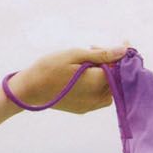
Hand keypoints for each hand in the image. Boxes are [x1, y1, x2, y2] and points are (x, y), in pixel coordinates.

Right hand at [6, 43, 131, 113]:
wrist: (28, 90)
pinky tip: (85, 74)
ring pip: (110, 89)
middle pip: (117, 79)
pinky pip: (100, 97)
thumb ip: (102, 54)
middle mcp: (96, 98)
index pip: (121, 68)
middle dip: (112, 63)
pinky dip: (99, 84)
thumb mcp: (75, 55)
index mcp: (96, 82)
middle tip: (94, 49)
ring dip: (106, 74)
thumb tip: (124, 51)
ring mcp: (90, 105)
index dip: (123, 55)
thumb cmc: (48, 68)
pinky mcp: (83, 109)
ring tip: (89, 62)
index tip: (123, 42)